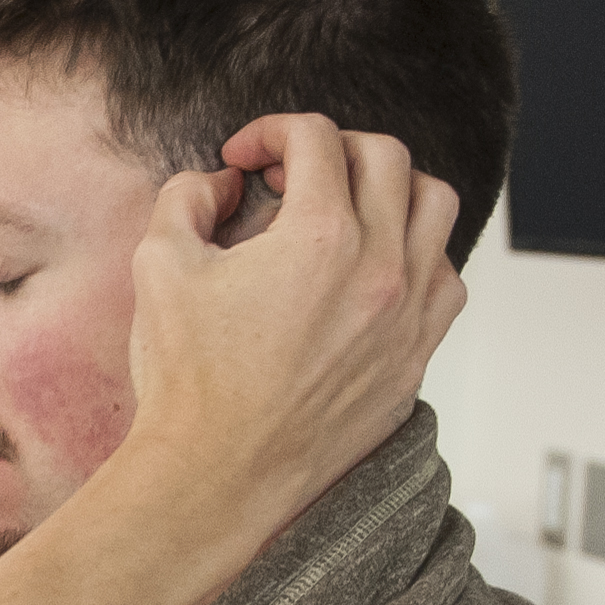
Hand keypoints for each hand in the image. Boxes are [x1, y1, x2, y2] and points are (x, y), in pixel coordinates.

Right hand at [121, 114, 463, 531]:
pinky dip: (415, 255)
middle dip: (332, 148)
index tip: (243, 158)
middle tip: (290, 174)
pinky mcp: (416, 355)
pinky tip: (368, 271)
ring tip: (343, 211)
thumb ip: (188, 198)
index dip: (271, 131)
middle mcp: (381, 266)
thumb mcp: (158, 265)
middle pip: (386, 157)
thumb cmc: (188, 379)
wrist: (218, 473)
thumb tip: (221, 184)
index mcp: (320, 236)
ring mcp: (409, 313)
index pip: (317, 137)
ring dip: (388, 191)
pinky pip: (446, 277)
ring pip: (434, 208)